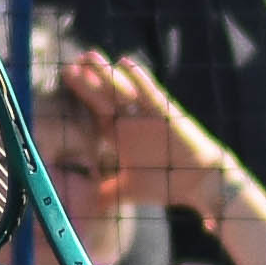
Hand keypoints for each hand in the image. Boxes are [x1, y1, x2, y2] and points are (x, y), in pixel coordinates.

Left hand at [55, 47, 225, 213]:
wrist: (199, 184)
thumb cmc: (166, 186)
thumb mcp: (127, 190)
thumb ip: (106, 193)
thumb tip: (85, 207)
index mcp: (121, 135)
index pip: (96, 110)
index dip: (82, 94)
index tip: (66, 77)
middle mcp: (132, 121)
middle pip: (106, 96)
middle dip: (89, 79)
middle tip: (72, 63)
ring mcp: (148, 115)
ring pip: (123, 90)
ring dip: (107, 74)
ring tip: (89, 56)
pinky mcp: (166, 114)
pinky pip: (151, 94)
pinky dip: (139, 80)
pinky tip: (125, 63)